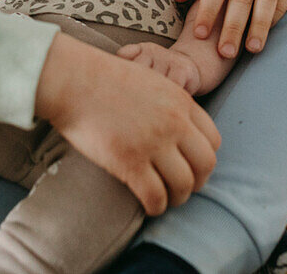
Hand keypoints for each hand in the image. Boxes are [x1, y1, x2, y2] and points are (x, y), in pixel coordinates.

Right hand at [36, 34, 220, 215]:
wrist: (73, 80)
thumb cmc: (103, 79)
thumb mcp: (150, 80)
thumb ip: (169, 104)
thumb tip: (176, 130)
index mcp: (180, 101)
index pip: (213, 139)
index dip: (204, 157)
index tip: (191, 165)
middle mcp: (174, 123)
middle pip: (205, 165)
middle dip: (198, 181)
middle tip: (183, 187)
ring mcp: (153, 143)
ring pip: (184, 185)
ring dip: (178, 197)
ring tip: (166, 199)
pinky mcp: (129, 162)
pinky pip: (155, 196)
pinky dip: (156, 206)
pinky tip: (149, 205)